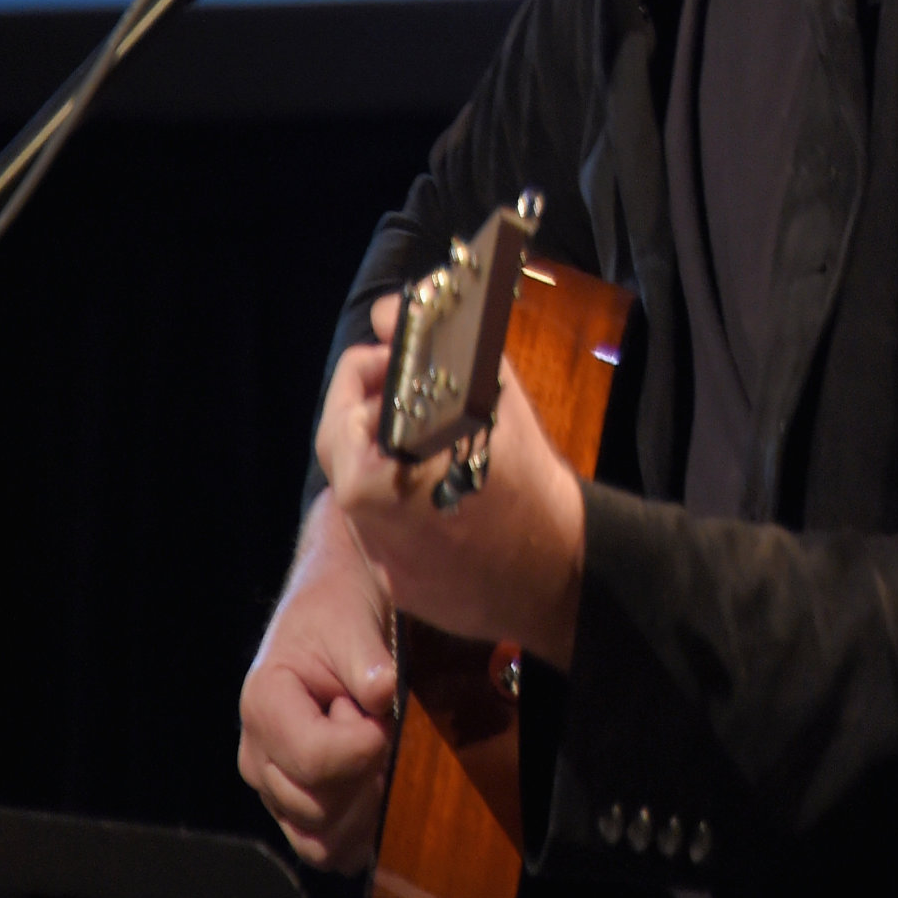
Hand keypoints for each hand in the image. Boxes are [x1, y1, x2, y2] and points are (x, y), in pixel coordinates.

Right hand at [237, 490, 396, 869]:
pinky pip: (318, 844)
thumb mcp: (354, 618)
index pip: (313, 759)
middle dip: (364, 771)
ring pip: (318, 834)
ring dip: (362, 803)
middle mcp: (256, 753)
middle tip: (373, 721)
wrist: (330, 607)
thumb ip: (367, 660)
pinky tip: (376, 793)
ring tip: (372, 748)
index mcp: (264, 703)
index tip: (384, 714)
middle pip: (317, 805)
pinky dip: (353, 831)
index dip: (363, 746)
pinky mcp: (291, 799)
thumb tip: (381, 697)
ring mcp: (270, 782)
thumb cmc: (338, 607)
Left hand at [316, 293, 586, 668]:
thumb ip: (432, 349)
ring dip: (384, 451)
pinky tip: (443, 483)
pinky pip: (384, 526)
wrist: (558, 567)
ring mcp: (380, 559)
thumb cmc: (527, 478)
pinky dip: (402, 496)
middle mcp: (365, 523)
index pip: (339, 411)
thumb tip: (390, 313)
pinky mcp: (399, 585)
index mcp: (374, 478)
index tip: (393, 357)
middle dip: (371, 409)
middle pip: (341, 452)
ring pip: (359, 489)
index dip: (364, 373)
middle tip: (407, 387)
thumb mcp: (489, 396)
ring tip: (431, 430)